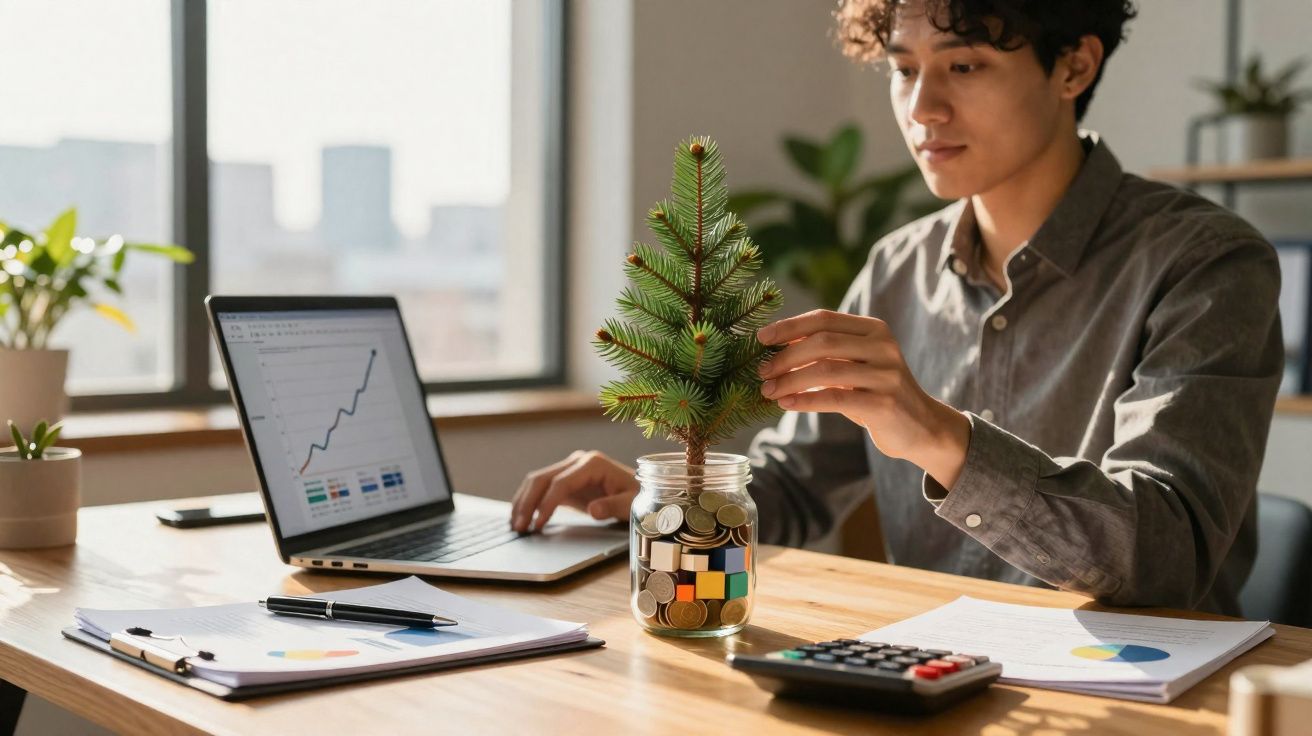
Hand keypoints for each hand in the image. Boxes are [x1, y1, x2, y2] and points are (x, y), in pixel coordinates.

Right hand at [509, 450, 638, 531]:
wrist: (640, 490)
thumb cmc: (638, 496)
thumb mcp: (632, 503)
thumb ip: (614, 506)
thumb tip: (594, 510)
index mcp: (593, 463)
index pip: (561, 482)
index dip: (547, 503)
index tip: (538, 523)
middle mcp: (578, 461)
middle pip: (543, 478)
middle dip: (527, 502)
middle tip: (518, 526)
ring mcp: (570, 469)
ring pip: (537, 481)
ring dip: (523, 502)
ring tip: (515, 525)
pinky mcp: (566, 480)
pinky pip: (542, 489)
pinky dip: (530, 502)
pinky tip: (523, 518)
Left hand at [756, 310, 971, 490]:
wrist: (920, 427)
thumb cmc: (875, 393)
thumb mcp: (854, 365)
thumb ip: (825, 352)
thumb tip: (774, 347)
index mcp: (874, 329)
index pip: (824, 319)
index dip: (789, 327)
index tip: (761, 339)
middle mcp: (883, 346)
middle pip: (822, 342)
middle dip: (785, 357)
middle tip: (761, 371)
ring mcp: (886, 374)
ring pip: (825, 371)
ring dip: (789, 380)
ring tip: (768, 390)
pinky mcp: (884, 403)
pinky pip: (834, 398)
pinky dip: (805, 400)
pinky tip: (786, 403)